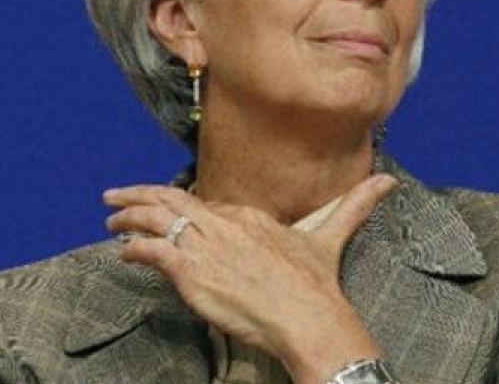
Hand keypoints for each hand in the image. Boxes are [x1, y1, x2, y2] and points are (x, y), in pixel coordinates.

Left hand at [103, 173, 398, 383]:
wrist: (307, 316)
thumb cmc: (317, 284)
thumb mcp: (330, 238)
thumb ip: (354, 205)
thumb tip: (388, 183)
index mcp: (252, 215)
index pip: (208, 202)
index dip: (184, 204)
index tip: (170, 207)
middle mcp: (226, 223)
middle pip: (173, 199)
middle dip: (138, 195)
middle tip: (114, 197)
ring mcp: (207, 245)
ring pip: (156, 219)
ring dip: (128, 219)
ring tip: (111, 221)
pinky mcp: (191, 270)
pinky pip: (152, 250)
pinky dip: (134, 249)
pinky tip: (125, 253)